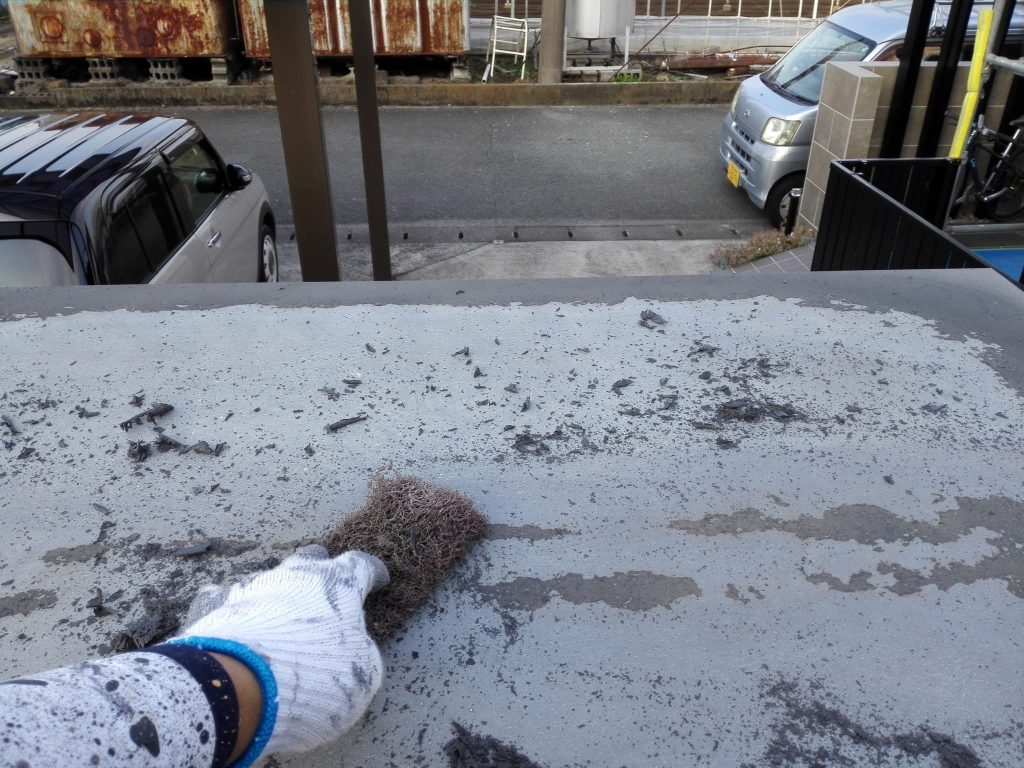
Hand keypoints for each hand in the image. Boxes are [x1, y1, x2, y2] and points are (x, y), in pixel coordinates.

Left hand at [176, 545, 388, 754]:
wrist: (239, 690)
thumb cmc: (314, 677)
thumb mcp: (363, 674)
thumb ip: (360, 651)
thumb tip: (353, 647)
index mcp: (336, 584)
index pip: (361, 565)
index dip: (372, 572)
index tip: (378, 580)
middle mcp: (292, 576)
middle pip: (310, 558)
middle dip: (320, 568)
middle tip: (324, 588)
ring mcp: (249, 587)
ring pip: (266, 577)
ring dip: (275, 594)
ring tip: (275, 616)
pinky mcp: (212, 606)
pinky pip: (222, 597)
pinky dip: (233, 610)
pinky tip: (231, 624)